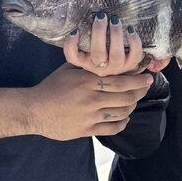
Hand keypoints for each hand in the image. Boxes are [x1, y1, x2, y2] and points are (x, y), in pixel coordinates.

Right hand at [30, 62, 155, 139]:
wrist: (34, 110)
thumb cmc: (51, 86)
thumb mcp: (68, 69)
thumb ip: (87, 62)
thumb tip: (103, 50)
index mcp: (88, 81)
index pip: (120, 82)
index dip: (137, 81)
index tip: (148, 78)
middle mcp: (91, 99)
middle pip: (125, 98)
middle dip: (139, 93)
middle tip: (144, 89)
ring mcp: (90, 116)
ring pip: (121, 113)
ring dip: (131, 108)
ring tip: (133, 102)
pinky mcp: (86, 130)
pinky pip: (112, 129)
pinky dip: (122, 123)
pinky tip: (124, 119)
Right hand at [64, 13, 145, 75]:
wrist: (119, 71)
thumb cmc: (99, 55)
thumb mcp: (85, 51)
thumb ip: (78, 41)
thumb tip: (75, 29)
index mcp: (86, 62)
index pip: (73, 57)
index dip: (71, 44)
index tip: (75, 30)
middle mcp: (100, 68)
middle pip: (98, 53)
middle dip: (99, 33)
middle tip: (101, 16)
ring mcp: (116, 68)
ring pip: (116, 55)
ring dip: (116, 35)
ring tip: (115, 20)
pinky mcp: (131, 65)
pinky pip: (135, 55)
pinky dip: (134, 42)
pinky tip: (130, 30)